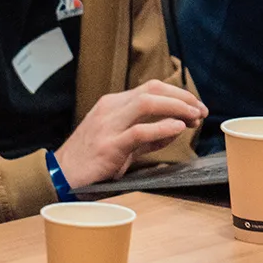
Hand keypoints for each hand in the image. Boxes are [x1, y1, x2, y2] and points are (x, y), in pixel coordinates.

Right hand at [53, 79, 208, 188]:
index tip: (195, 107)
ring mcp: (108, 125)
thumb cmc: (90, 159)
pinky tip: (178, 129)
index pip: (151, 88)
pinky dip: (162, 128)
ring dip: (176, 108)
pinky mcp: (109, 145)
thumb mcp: (121, 142)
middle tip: (201, 110)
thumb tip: (175, 129)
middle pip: (152, 90)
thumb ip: (147, 136)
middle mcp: (110, 109)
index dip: (178, 94)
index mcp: (112, 104)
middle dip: (182, 97)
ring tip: (194, 117)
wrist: (62, 174)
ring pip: (147, 103)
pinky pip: (139, 131)